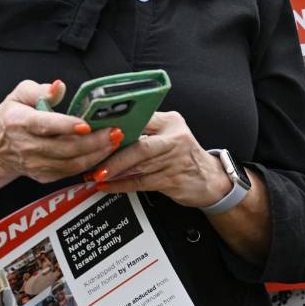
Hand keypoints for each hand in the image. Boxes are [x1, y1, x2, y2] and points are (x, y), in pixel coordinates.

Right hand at [0, 79, 117, 183]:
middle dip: (94, 141)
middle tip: (115, 132)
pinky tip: (103, 153)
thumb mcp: (19, 95)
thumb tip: (60, 86)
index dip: (66, 126)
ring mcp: (36, 164)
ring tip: (114, 142)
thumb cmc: (10, 118)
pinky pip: (72, 172)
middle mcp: (26, 145)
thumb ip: (40, 90)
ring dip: (97, 154)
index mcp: (18, 122)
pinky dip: (90, 163)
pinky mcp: (45, 176)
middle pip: (65, 147)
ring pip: (72, 163)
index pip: (44, 124)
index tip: (86, 124)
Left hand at [93, 111, 231, 207]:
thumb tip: (108, 133)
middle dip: (113, 155)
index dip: (116, 127)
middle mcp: (175, 138)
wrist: (211, 180)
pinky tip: (108, 186)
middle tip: (92, 161)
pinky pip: (142, 182)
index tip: (94, 134)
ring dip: (113, 172)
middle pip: (139, 146)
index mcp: (170, 121)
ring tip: (95, 174)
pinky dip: (122, 185)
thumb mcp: (170, 133)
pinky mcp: (173, 180)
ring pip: (138, 166)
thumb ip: (145, 130)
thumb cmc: (184, 156)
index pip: (140, 119)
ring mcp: (175, 160)